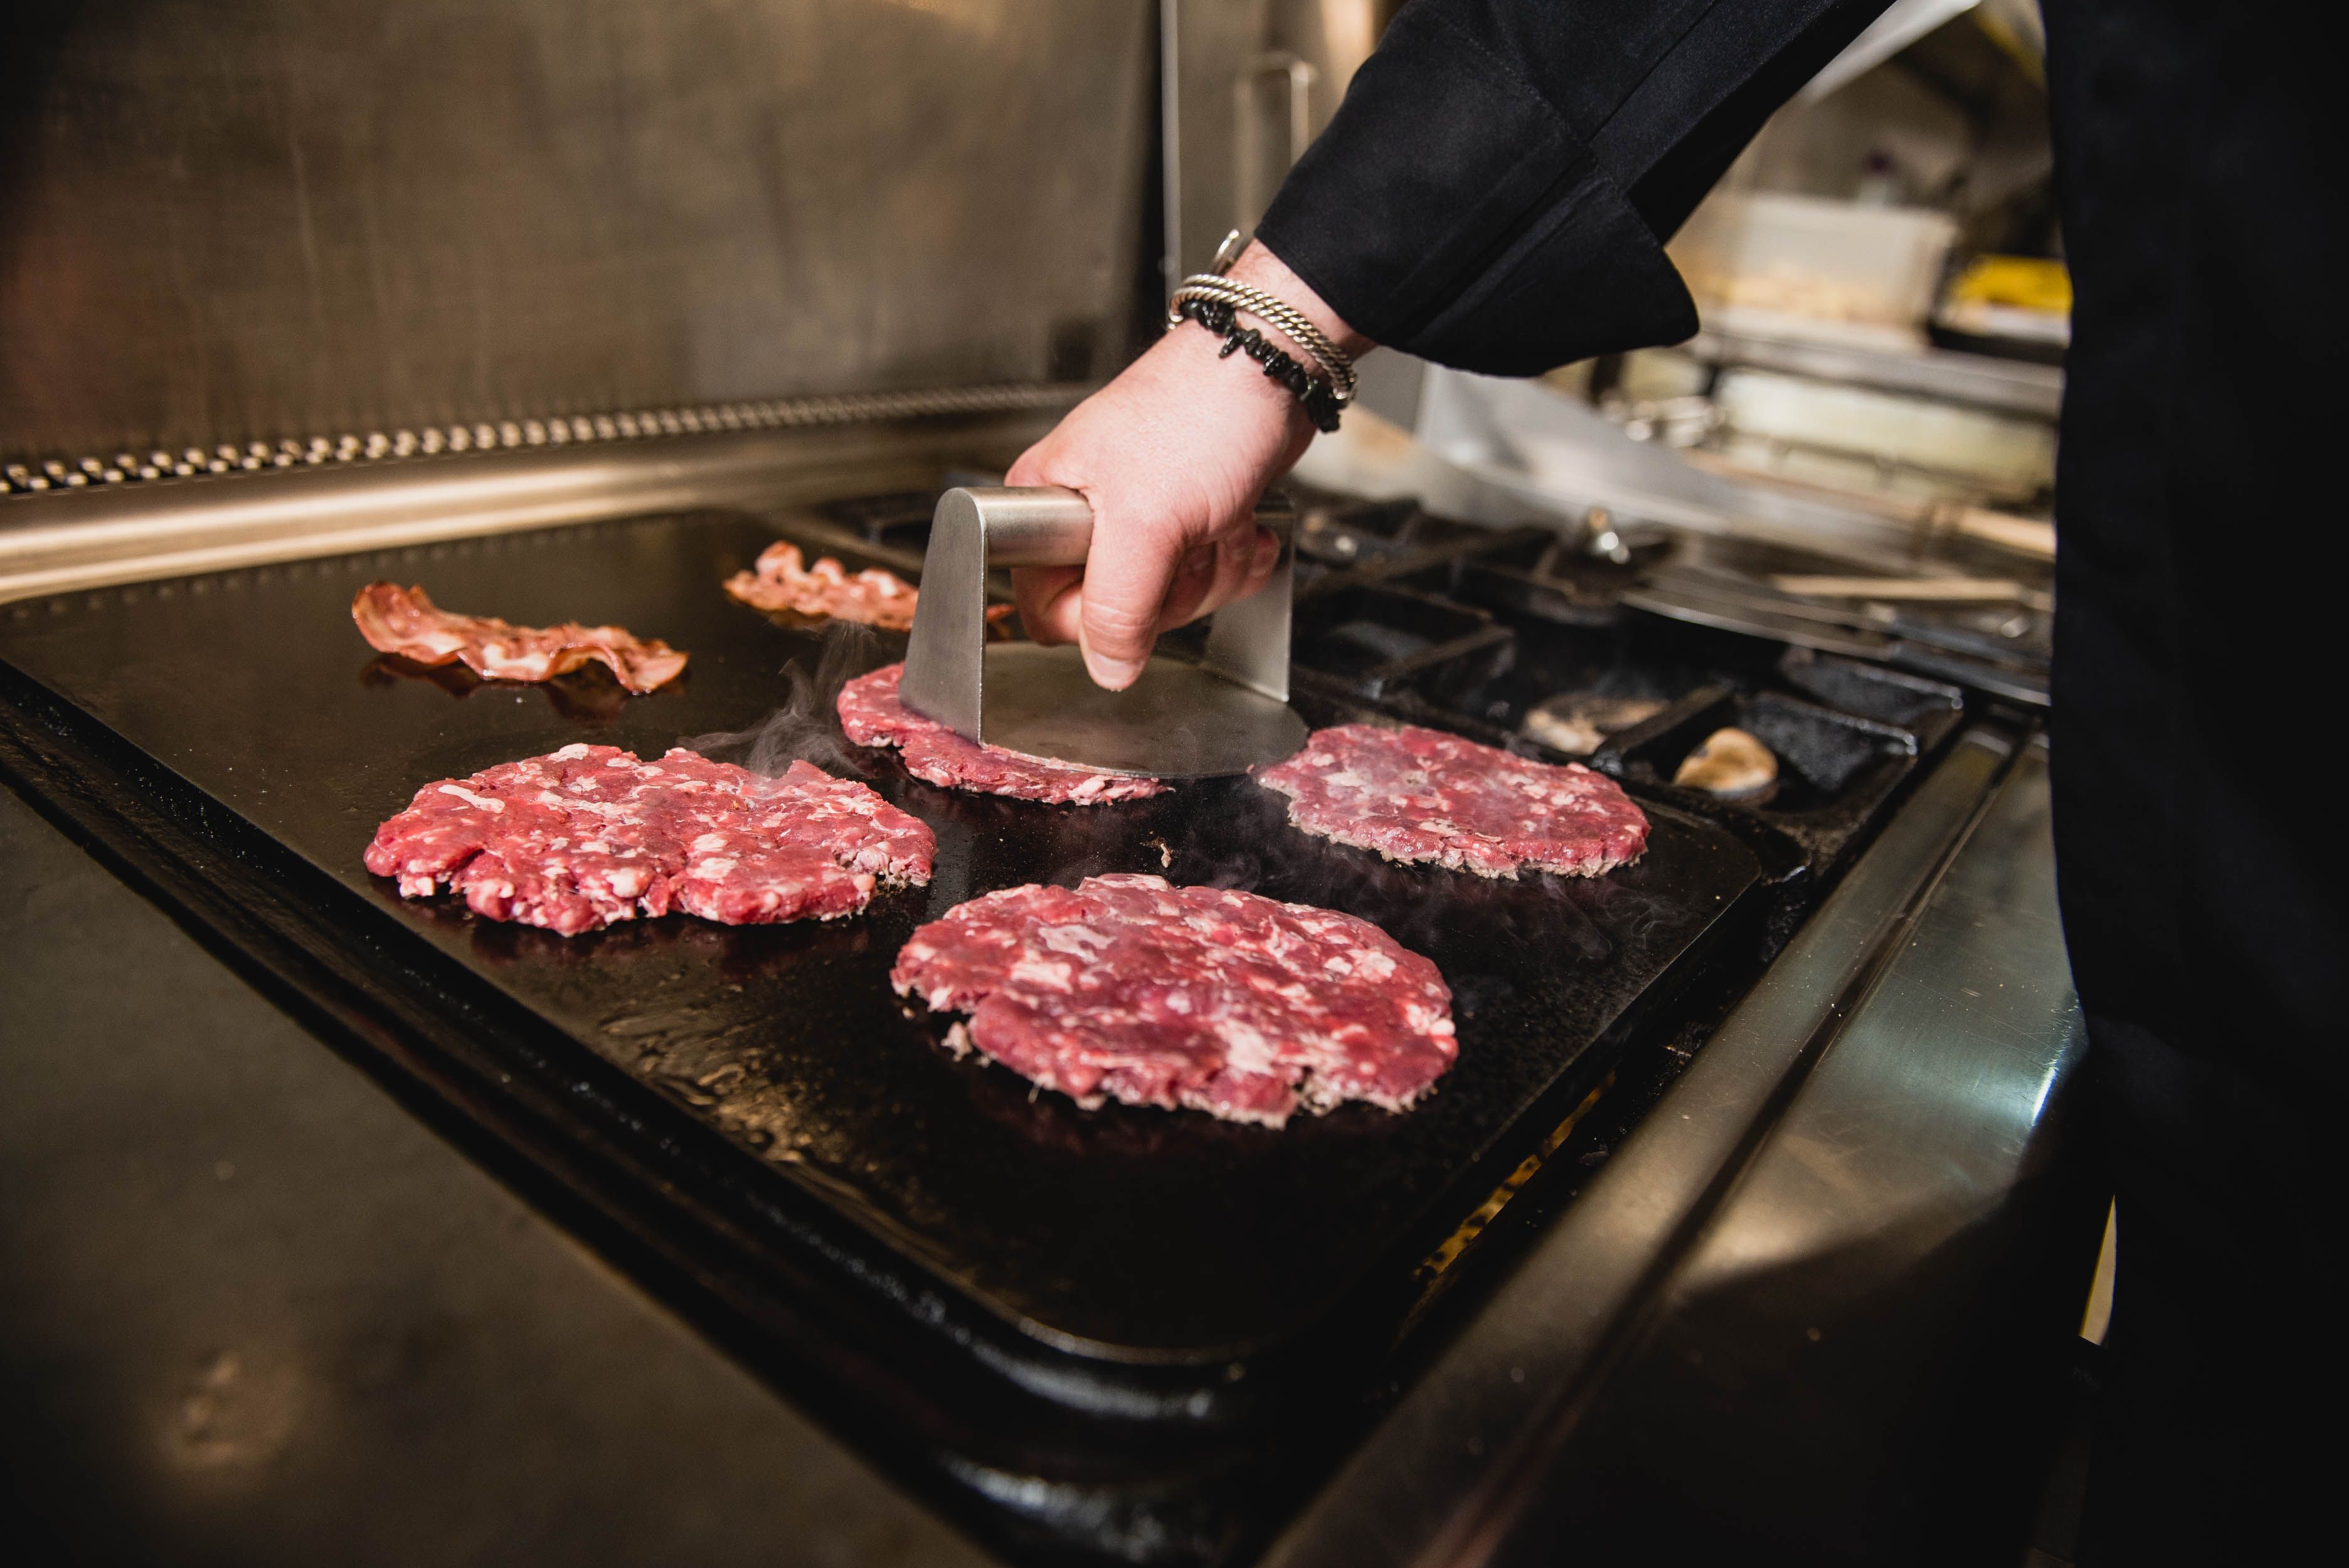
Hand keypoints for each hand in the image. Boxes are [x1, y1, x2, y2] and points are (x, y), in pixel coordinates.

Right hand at [1006, 244, 1369, 689]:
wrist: (1272, 370)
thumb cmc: (1200, 414)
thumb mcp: (1146, 523)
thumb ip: (1116, 608)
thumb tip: (1106, 670)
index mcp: (1042, 506)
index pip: (1049, 609)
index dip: (1098, 619)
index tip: (1138, 586)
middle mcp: (1086, 515)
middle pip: (1119, 613)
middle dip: (1172, 589)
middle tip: (1185, 540)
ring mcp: (1142, 520)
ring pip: (1171, 599)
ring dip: (1211, 569)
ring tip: (1217, 519)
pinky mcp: (1189, 519)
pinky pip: (1207, 575)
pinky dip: (1235, 556)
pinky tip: (1242, 522)